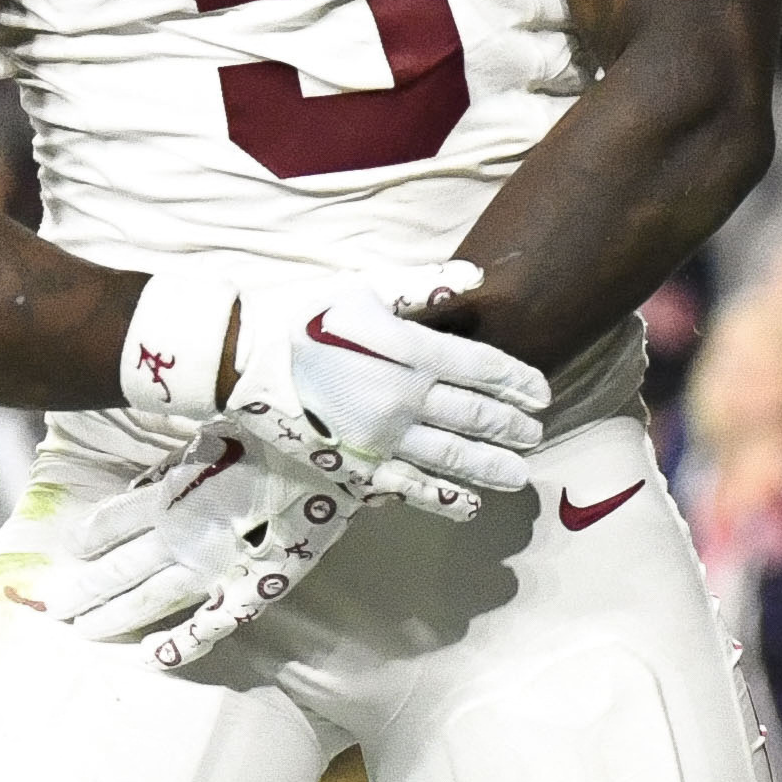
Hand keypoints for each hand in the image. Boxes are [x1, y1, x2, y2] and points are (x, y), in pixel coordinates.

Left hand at [26, 435, 358, 645]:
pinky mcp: (246, 590)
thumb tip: (145, 486)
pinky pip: (206, 626)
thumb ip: (174, 466)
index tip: (67, 550)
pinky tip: (150, 659)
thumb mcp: (204, 435)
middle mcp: (178, 533)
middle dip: (83, 589)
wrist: (324, 450)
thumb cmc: (267, 429)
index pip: (111, 522)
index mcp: (168, 492)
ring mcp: (210, 566)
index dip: (89, 536)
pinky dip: (179, 645)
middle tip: (52, 608)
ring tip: (80, 630)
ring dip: (111, 616)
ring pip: (147, 599)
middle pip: (116, 568)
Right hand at [163, 262, 544, 510]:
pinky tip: (468, 505)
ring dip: (493, 466)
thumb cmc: (300, 312)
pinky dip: (445, 499)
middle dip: (512, 425)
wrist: (240, 357)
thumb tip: (478, 277)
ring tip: (519, 473)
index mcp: (411, 351)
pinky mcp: (357, 465)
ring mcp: (383, 438)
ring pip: (455, 457)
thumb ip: (423, 285)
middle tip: (535, 433)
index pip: (483, 368)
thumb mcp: (363, 286)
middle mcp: (406, 398)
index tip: (541, 392)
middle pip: (477, 416)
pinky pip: (411, 487)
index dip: (518, 381)